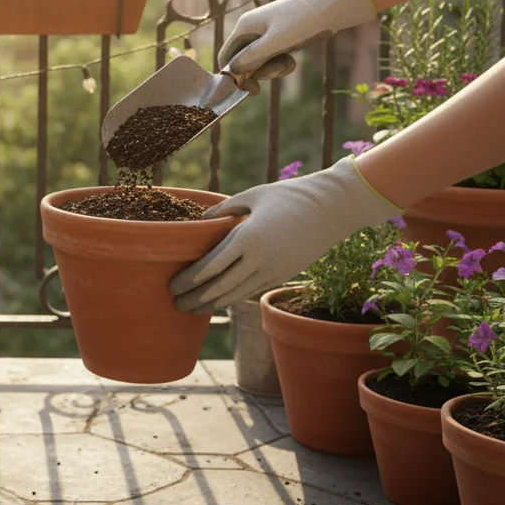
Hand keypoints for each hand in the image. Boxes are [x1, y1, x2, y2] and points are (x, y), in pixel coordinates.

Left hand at [168, 157, 402, 313]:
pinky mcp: (283, 275)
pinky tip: (218, 300)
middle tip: (175, 303)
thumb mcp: (252, 196)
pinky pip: (251, 291)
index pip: (210, 267)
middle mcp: (259, 260)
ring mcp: (273, 271)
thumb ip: (224, 209)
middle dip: (195, 297)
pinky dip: (231, 298)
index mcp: (247, 238)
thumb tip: (200, 220)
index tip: (172, 285)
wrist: (332, 209)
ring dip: (211, 304)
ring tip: (192, 308)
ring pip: (236, 295)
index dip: (189, 280)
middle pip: (219, 288)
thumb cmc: (289, 196)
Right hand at [220, 0, 376, 78]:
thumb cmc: (302, 22)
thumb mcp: (275, 42)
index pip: (226, 56)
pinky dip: (281, 63)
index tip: (251, 88)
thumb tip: (232, 71)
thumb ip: (251, 57)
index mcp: (244, 27)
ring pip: (259, 61)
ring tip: (289, 63)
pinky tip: (292, 60)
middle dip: (259, 72)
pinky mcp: (279, 37)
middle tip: (277, 73)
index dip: (233, 75)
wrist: (331, 7)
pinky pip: (272, 57)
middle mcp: (251, 30)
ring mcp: (265, 33)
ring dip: (272, 68)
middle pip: (243, 61)